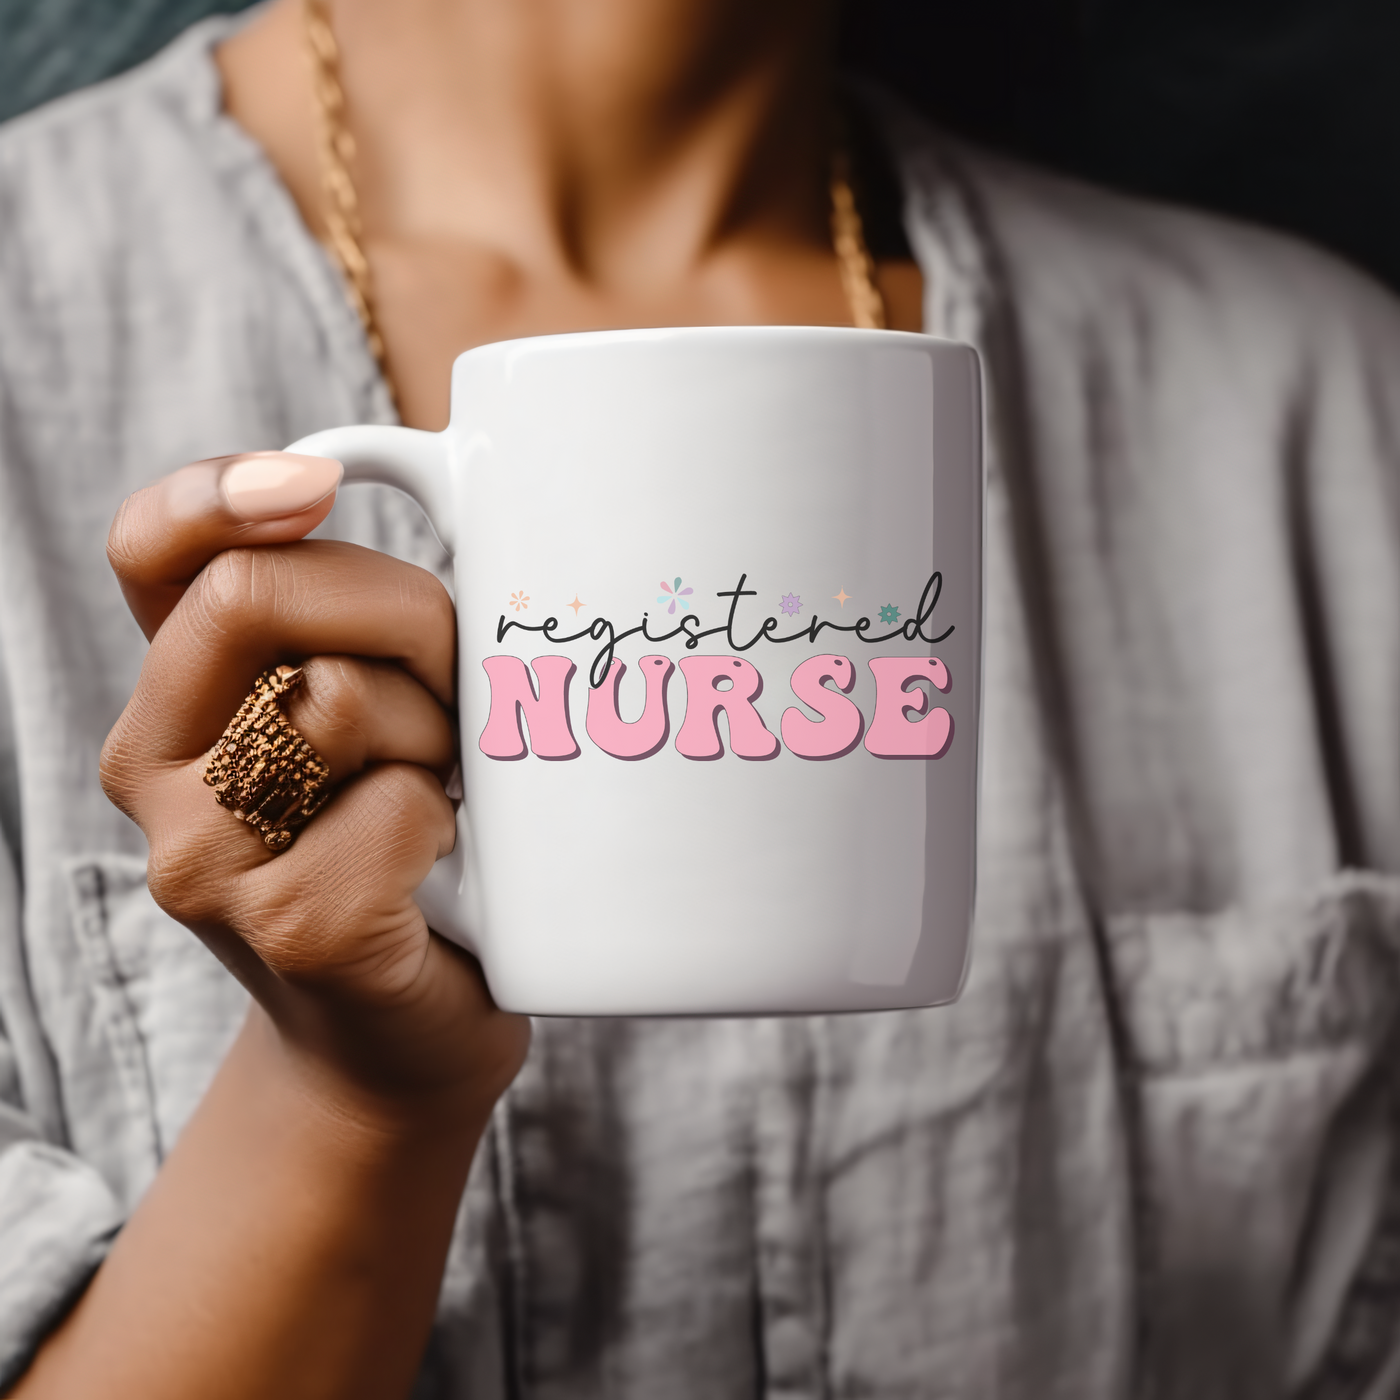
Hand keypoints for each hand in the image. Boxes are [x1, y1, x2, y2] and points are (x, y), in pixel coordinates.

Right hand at [100, 451, 528, 1125]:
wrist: (398, 1038)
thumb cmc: (401, 852)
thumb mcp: (365, 720)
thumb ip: (349, 622)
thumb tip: (407, 472)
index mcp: (176, 697)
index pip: (148, 552)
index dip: (220, 491)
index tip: (320, 485)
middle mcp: (156, 770)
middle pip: (258, 595)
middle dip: (401, 614)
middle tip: (453, 686)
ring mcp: (204, 858)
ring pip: (338, 697)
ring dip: (436, 730)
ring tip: (442, 789)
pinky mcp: (289, 926)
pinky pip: (397, 805)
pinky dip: (449, 821)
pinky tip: (440, 867)